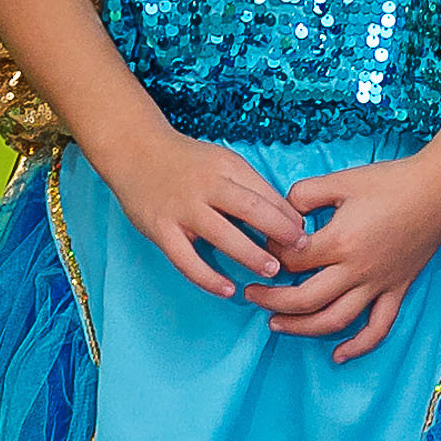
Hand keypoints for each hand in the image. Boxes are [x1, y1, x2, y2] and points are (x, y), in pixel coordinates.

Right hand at [107, 112, 305, 299]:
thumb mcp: (224, 162)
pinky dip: (208, 277)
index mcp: (226, 168)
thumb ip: (251, 187)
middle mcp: (205, 186)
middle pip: (249, 209)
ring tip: (272, 271)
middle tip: (300, 252)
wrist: (135, 151)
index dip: (288, 216)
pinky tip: (228, 289)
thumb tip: (288, 218)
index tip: (305, 234)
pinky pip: (186, 260)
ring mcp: (182, 209)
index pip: (265, 193)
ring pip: (221, 235)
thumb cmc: (189, 162)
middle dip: (279, 232)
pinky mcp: (161, 230)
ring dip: (250, 254)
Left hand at [248, 150, 440, 362]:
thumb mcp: (340, 180)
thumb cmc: (390, 182)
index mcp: (340, 241)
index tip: (263, 249)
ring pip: (334, 320)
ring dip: (301, 328)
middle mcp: (357, 270)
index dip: (270, 256)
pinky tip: (338, 355)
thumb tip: (283, 213)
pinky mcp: (397, 290)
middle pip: (305, 298)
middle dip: (272, 300)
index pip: (292, 261)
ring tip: (276, 324)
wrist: (439, 190)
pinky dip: (359, 346)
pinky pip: (378, 327)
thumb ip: (304, 194)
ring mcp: (378, 284)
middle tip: (251, 296)